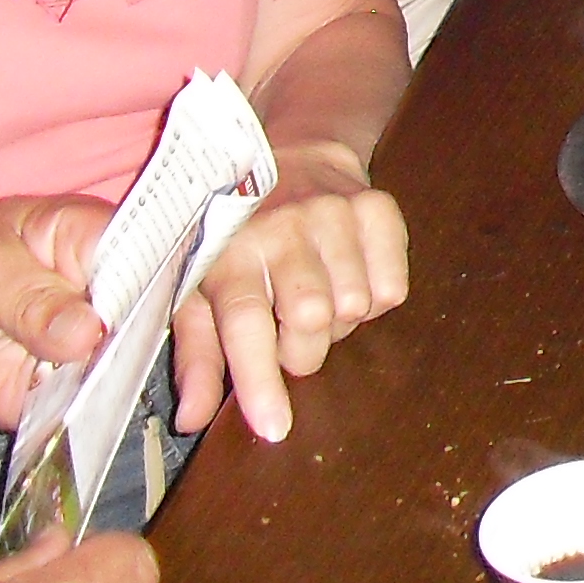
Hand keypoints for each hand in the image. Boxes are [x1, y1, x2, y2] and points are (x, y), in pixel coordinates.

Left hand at [169, 144, 406, 442]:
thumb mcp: (199, 291)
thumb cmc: (236, 238)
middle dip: (304, 350)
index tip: (275, 427)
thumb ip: (196, 357)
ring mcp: (335, 212)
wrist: (294, 155)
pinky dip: (373, 301)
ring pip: (356, 307)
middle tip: (289, 338)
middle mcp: (282, 227)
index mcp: (229, 251)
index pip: (245, 322)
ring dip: (338, 324)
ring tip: (318, 301)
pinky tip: (349, 279)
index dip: (259, 378)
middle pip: (311, 318)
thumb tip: (192, 421)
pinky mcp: (379, 207)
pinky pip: (392, 289)